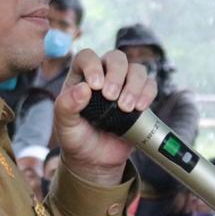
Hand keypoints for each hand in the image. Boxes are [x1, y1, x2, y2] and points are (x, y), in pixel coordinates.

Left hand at [53, 49, 156, 185]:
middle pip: (116, 58)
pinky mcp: (139, 97)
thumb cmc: (76, 138)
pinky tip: (140, 108)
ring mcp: (124, 85)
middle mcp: (103, 75)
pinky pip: (150, 85)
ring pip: (136, 69)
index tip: (95, 86)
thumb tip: (83, 88)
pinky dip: (148, 93)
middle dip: (116, 75)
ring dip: (134, 85)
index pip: (87, 56)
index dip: (93, 66)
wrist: (95, 159)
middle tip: (112, 98)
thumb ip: (66, 106)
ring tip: (126, 107)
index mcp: (80, 77)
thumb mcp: (64, 125)